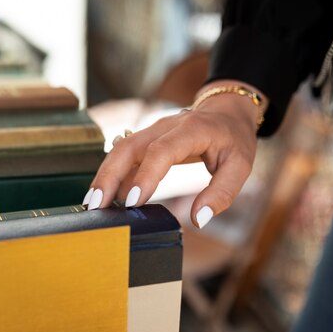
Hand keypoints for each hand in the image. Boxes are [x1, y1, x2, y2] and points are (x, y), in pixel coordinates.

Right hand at [83, 81, 265, 227]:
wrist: (224, 112)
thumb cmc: (233, 140)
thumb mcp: (240, 166)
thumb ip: (221, 193)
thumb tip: (198, 219)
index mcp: (191, 130)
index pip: (161, 151)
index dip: (145, 175)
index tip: (132, 202)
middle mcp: (165, 127)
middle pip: (129, 147)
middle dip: (109, 176)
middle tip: (96, 206)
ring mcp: (151, 131)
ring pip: (119, 150)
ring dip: (104, 177)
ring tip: (92, 205)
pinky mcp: (144, 141)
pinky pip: (123, 157)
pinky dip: (111, 176)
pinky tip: (103, 198)